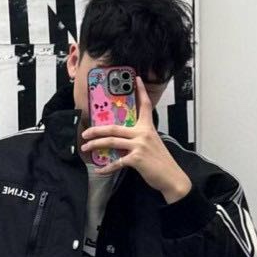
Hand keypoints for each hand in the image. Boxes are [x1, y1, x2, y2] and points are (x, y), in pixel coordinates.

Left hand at [80, 75, 192, 201]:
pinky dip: (107, 168)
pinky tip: (99, 170)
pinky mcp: (136, 158)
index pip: (145, 106)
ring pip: (112, 141)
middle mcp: (143, 133)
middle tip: (85, 133)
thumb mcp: (152, 144)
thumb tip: (124, 140)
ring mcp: (139, 145)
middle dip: (97, 130)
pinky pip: (117, 162)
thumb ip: (139, 139)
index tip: (137, 79)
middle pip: (115, 127)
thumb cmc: (161, 162)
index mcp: (148, 128)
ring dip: (96, 145)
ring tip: (86, 147)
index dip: (141, 92)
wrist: (171, 177)